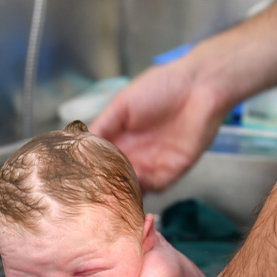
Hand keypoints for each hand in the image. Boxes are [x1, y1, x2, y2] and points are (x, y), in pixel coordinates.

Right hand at [90, 61, 226, 191]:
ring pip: (130, 187)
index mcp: (120, 137)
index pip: (99, 160)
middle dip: (101, 184)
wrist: (199, 87)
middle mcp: (135, 154)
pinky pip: (153, 188)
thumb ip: (101, 126)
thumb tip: (79, 145)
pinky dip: (140, 189)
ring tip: (105, 190)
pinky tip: (129, 184)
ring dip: (118, 190)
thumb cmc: (163, 86)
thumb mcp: (121, 104)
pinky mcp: (171, 171)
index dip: (88, 168)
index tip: (76, 174)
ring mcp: (152, 164)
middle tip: (88, 189)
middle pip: (113, 177)